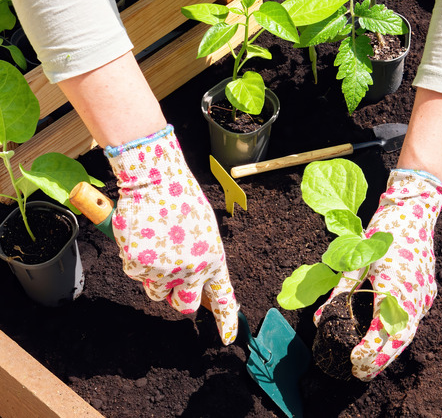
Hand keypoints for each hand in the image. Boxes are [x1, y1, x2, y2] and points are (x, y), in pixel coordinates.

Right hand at [105, 125, 238, 344]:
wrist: (154, 180)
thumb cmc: (181, 202)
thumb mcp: (205, 231)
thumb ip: (204, 259)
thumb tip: (198, 284)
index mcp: (214, 259)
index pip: (223, 297)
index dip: (226, 321)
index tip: (227, 339)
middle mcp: (192, 270)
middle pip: (185, 305)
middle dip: (179, 298)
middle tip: (174, 280)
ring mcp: (164, 270)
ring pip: (156, 292)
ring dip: (155, 278)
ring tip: (157, 247)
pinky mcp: (139, 265)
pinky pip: (136, 276)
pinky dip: (136, 262)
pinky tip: (142, 239)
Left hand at [314, 169, 441, 379]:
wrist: (415, 210)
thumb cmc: (382, 232)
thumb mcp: (356, 260)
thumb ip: (340, 291)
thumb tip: (320, 320)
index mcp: (394, 287)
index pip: (382, 329)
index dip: (369, 350)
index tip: (354, 361)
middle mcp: (413, 295)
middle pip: (400, 339)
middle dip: (380, 359)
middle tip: (360, 374)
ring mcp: (424, 293)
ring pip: (409, 331)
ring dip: (391, 350)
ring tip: (373, 364)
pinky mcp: (428, 289)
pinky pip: (415, 319)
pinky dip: (401, 334)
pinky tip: (388, 340)